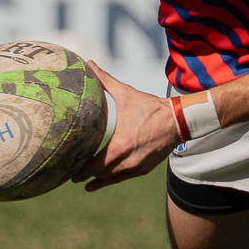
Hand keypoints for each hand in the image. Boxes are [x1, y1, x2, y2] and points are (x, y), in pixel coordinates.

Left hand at [71, 62, 180, 191]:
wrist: (178, 120)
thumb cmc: (151, 107)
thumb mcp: (127, 94)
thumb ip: (105, 80)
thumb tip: (90, 63)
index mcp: (120, 145)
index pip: (95, 165)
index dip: (82, 172)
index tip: (70, 174)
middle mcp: (128, 160)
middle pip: (102, 176)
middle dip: (88, 178)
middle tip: (74, 178)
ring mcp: (138, 167)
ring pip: (114, 179)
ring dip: (101, 182)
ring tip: (88, 185)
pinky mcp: (146, 168)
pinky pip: (126, 177)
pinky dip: (115, 178)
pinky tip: (108, 179)